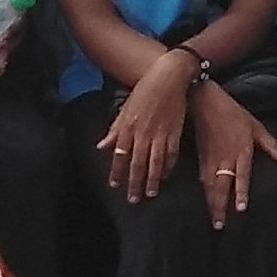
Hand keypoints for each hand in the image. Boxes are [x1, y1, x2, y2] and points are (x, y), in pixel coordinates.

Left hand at [100, 49, 199, 203]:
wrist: (169, 77)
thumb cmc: (145, 90)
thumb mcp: (125, 109)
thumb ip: (114, 130)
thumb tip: (102, 146)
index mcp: (128, 128)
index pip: (120, 155)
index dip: (117, 172)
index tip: (115, 185)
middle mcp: (143, 134)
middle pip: (137, 164)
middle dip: (134, 183)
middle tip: (133, 199)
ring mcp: (160, 134)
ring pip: (155, 163)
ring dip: (152, 180)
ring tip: (151, 193)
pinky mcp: (175, 132)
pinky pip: (171, 154)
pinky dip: (169, 166)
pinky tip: (166, 175)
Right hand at [185, 87, 276, 229]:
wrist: (206, 102)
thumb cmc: (233, 113)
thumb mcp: (256, 127)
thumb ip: (272, 146)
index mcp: (241, 151)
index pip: (241, 176)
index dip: (239, 193)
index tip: (240, 209)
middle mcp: (225, 158)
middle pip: (222, 187)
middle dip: (220, 207)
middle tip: (220, 225)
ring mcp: (211, 158)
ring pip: (210, 186)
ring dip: (211, 203)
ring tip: (213, 220)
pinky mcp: (201, 157)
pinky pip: (202, 178)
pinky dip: (203, 191)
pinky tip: (205, 199)